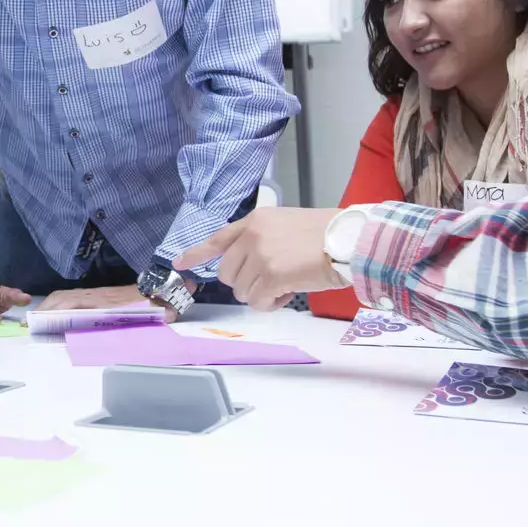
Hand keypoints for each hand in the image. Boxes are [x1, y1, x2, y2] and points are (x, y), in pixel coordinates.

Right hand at [36, 285, 174, 322]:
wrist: (162, 288)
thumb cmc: (154, 305)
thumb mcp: (145, 316)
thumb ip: (130, 323)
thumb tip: (113, 333)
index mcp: (103, 301)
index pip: (70, 303)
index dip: (52, 312)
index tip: (37, 321)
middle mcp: (95, 294)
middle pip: (62, 298)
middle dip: (43, 309)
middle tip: (28, 324)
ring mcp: (95, 292)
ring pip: (65, 295)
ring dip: (48, 306)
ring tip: (35, 319)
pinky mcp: (97, 294)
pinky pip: (71, 296)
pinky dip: (57, 303)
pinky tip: (52, 313)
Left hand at [174, 207, 344, 310]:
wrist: (348, 240)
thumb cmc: (326, 235)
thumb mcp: (286, 225)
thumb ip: (262, 239)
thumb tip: (249, 265)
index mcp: (255, 221)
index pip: (218, 238)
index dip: (196, 253)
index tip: (179, 263)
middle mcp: (252, 236)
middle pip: (228, 274)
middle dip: (245, 284)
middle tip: (270, 282)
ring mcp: (260, 256)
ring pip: (242, 291)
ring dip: (261, 295)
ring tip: (286, 285)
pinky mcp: (272, 276)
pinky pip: (258, 302)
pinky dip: (271, 305)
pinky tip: (288, 294)